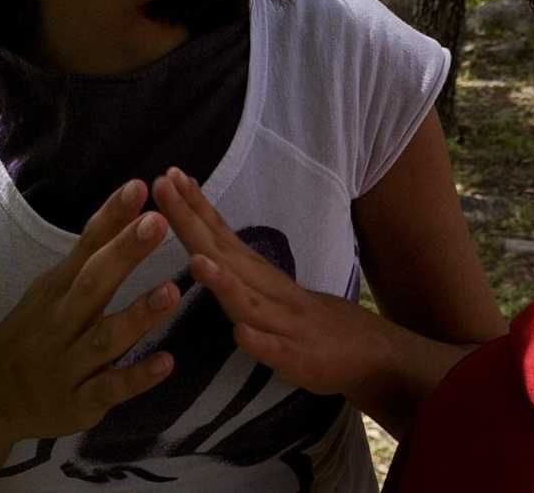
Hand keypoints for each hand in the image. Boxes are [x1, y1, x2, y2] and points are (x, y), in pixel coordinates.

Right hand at [0, 179, 180, 446]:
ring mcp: (68, 363)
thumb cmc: (34, 331)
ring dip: (137, 316)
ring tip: (172, 291)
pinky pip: (109, 389)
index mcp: (58, 289)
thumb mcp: (52, 289)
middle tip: (158, 222)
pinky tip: (166, 362)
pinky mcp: (79, 403)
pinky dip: (136, 377)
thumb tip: (127, 208)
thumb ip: (89, 256)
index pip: (86, 246)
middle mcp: (61, 321)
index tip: (139, 187)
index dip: (111, 217)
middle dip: (124, 253)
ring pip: (104, 338)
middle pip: (93, 284)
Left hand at [152, 166, 397, 400]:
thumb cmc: (307, 319)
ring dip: (223, 282)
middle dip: (191, 222)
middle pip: (223, 254)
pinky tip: (241, 334)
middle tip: (163, 187)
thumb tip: (200, 239)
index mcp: (257, 274)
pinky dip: (258, 342)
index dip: (194, 206)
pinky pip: (276, 352)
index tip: (167, 175)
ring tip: (197, 261)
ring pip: (249, 302)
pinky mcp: (298, 360)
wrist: (370, 351)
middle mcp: (268, 290)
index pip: (221, 234)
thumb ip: (236, 264)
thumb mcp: (268, 285)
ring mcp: (284, 324)